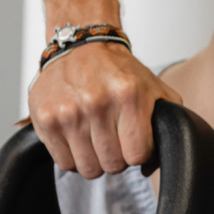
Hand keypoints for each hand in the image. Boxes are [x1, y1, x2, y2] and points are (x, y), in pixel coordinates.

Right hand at [27, 41, 182, 177]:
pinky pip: (64, 163)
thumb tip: (151, 166)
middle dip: (116, 157)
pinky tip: (76, 136)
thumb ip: (168, 124)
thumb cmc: (118, 71)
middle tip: (112, 137)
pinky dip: (72, 156)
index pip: (137, 156)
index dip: (137, 153)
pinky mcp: (45, 119)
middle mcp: (96, 103)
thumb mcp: (154, 89)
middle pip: (113, 165)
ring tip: (94, 136)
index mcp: (128, 96)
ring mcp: (68, 112)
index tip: (132, 141)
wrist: (81, 44)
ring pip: (88, 169)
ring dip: (94, 158)